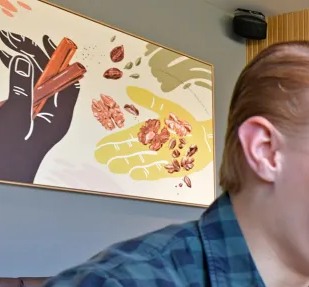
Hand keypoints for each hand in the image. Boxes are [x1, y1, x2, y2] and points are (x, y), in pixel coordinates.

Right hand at [0, 32, 80, 182]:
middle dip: (36, 59)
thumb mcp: (14, 118)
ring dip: (24, 64)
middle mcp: (50, 118)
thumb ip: (21, 89)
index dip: (60, 62)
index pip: (67, 83)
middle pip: (50, 81)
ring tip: (9, 46)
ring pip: (35, 85)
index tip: (48, 43)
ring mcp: (35, 119)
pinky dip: (16, 77)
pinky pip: (23, 93)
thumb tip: (25, 61)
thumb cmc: (7, 156)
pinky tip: (7, 63)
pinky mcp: (21, 120)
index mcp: (58, 118)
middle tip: (17, 39)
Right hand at [94, 87, 212, 181]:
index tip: (100, 145)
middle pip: (131, 151)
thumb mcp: (168, 108)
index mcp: (150, 131)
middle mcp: (153, 146)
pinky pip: (157, 171)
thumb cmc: (188, 121)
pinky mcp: (173, 167)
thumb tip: (130, 90)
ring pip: (140, 161)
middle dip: (116, 154)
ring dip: (127, 164)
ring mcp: (162, 157)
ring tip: (113, 167)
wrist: (208, 135)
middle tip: (101, 158)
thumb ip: (150, 101)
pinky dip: (145, 173)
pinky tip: (134, 175)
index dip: (114, 141)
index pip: (127, 137)